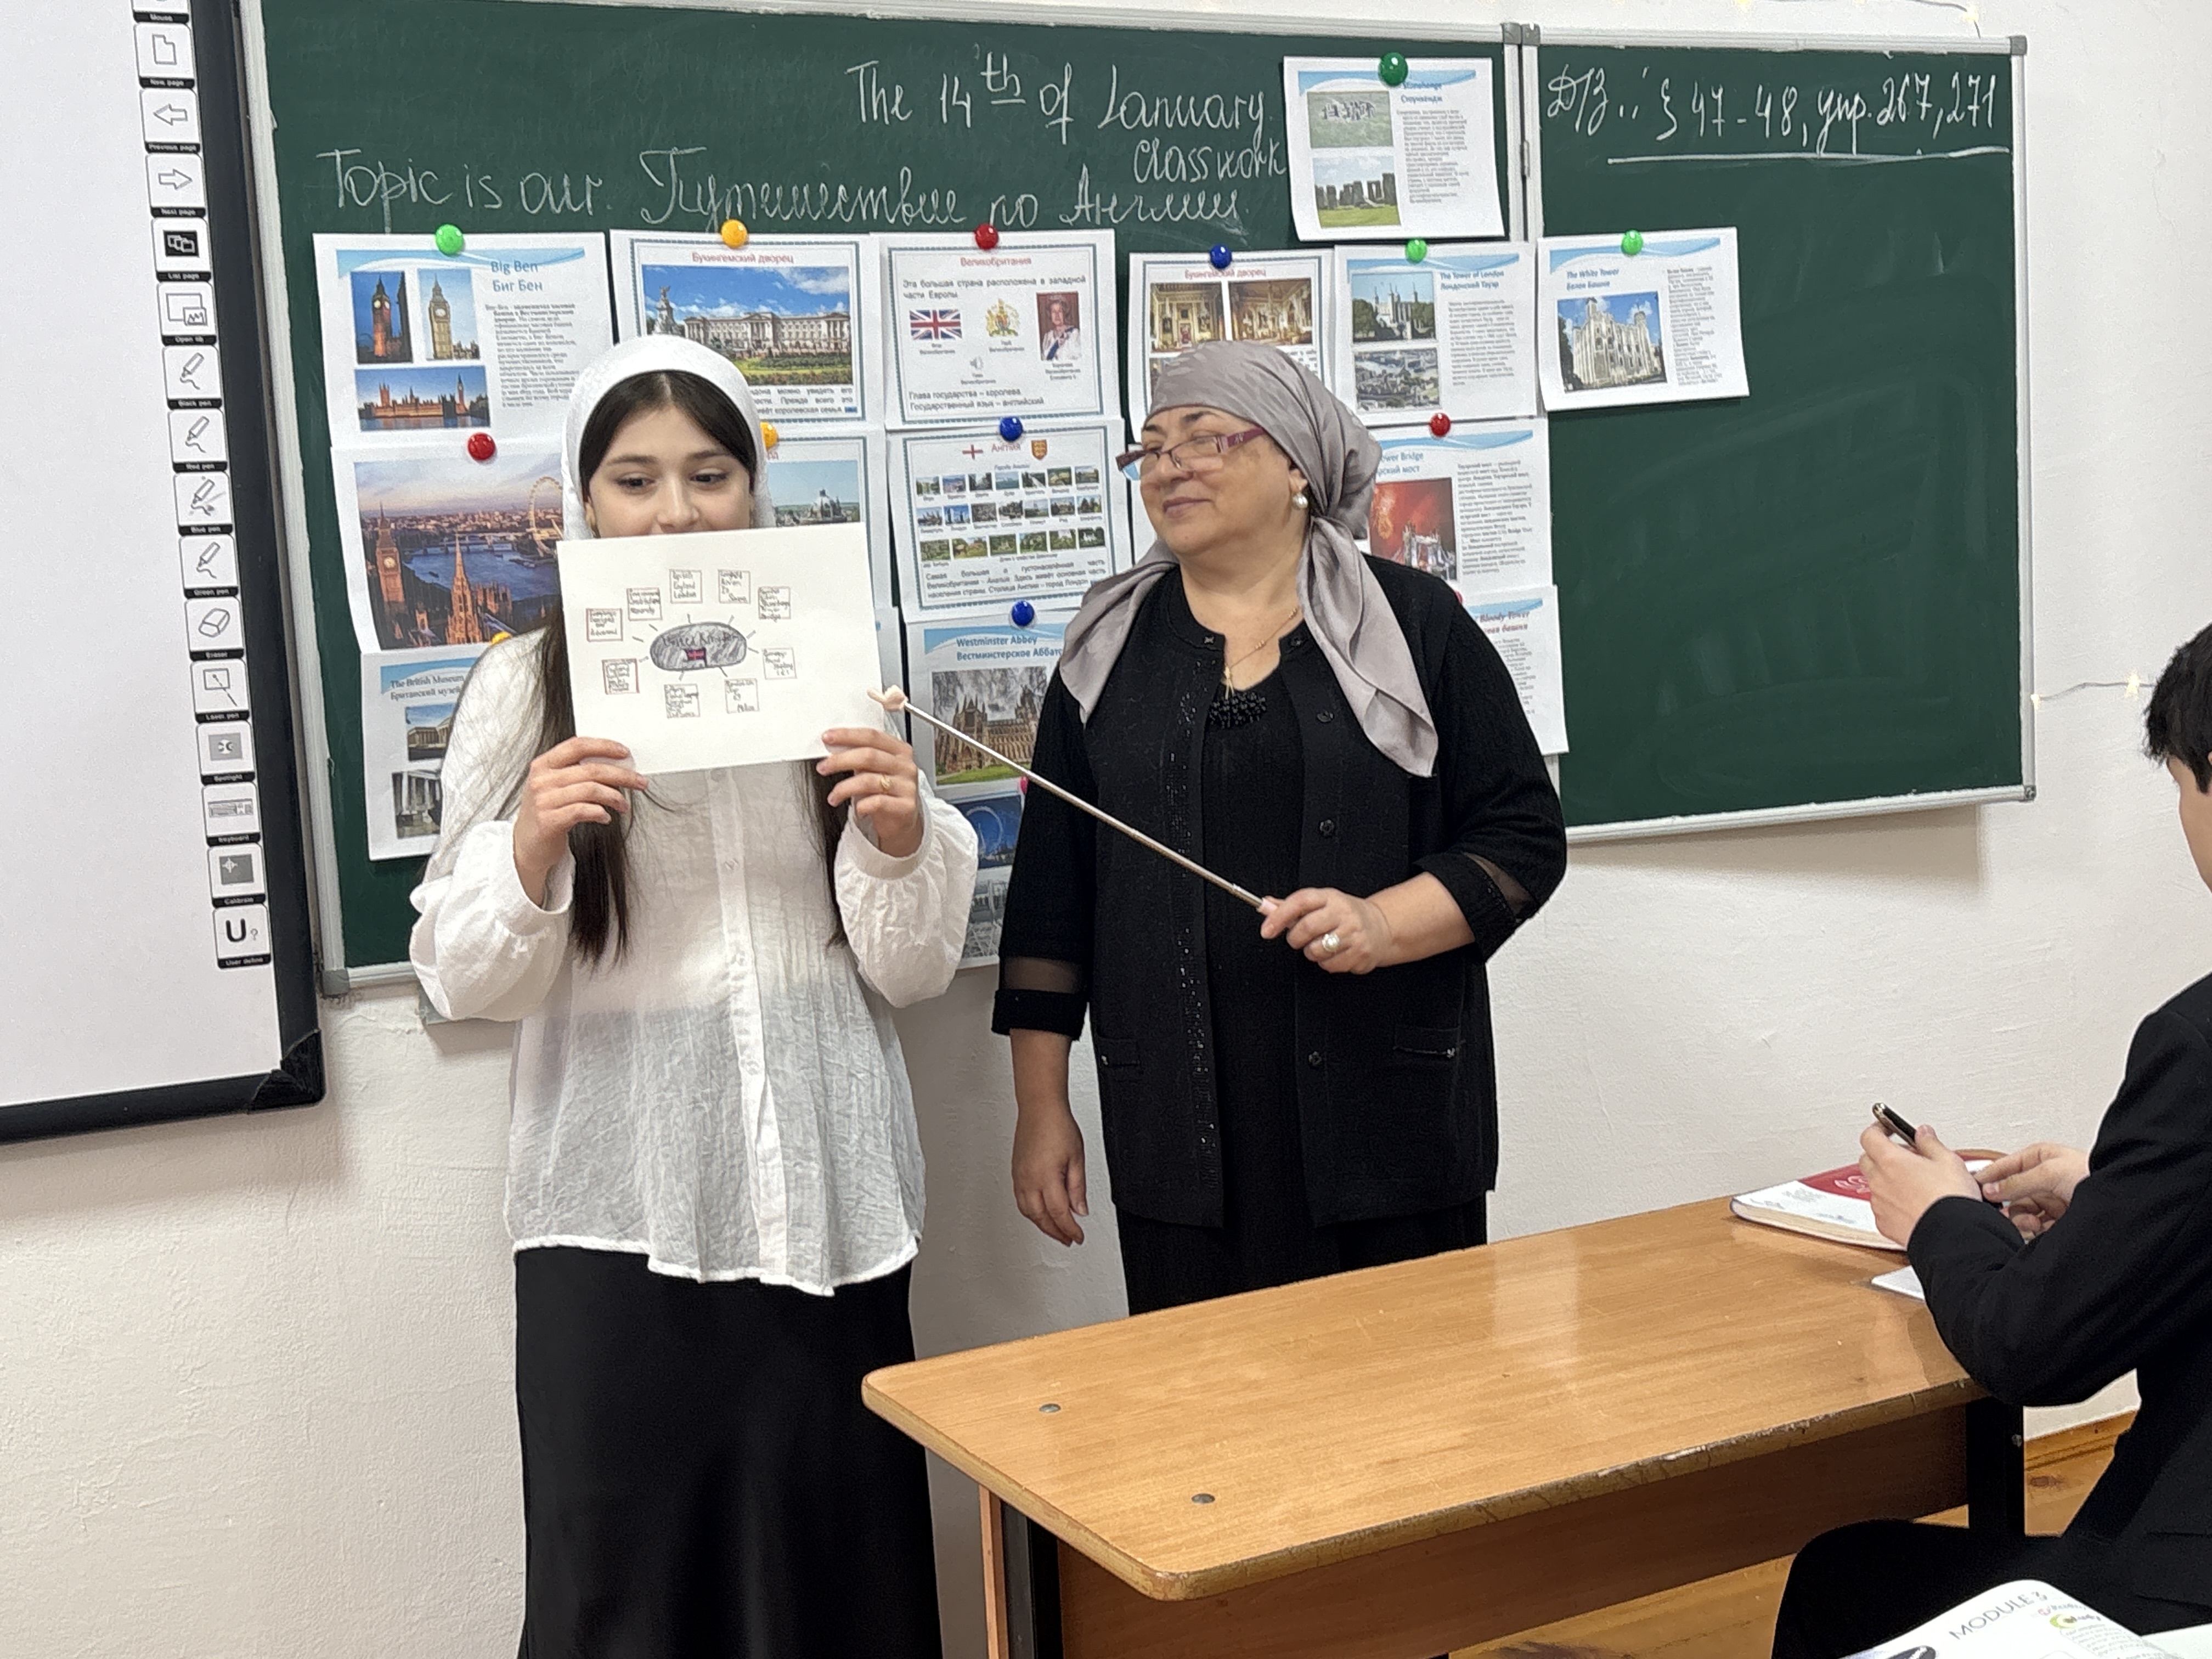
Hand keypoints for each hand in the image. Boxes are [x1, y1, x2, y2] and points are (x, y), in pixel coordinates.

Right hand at [513, 736, 647, 903]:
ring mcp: (543, 801)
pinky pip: (583, 811)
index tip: (624, 753)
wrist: (525, 846)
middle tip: (639, 781)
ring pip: (591, 790)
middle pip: (591, 769)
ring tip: (623, 805)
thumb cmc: (545, 814)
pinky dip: (600, 813)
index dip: (604, 746)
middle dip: (621, 775)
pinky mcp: (549, 821)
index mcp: (543, 765)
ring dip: (615, 797)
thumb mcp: (553, 787)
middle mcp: (541, 780)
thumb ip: (575, 773)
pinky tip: (606, 817)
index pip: (577, 746)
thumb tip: (613, 766)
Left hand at [819, 726, 921, 858]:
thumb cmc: (885, 792)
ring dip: (844, 788)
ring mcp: (907, 786)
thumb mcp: (875, 770)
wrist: (901, 821)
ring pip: (868, 781)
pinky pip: (877, 802)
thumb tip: (833, 748)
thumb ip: (860, 756)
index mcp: (899, 750)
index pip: (871, 736)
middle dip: (840, 761)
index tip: (827, 738)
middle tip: (823, 767)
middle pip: (868, 756)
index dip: (847, 735)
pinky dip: (861, 806)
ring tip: (833, 796)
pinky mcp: (906, 806)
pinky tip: (857, 809)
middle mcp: (905, 766)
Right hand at [1012, 1098, 1087, 1245]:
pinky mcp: (1015, 1173)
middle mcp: (1029, 1180)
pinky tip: (1040, 1213)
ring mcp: (1020, 1177)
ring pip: (1028, 1212)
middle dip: (1055, 1232)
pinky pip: (1020, 1201)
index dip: (1070, 1229)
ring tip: (1056, 1230)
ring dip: (1042, 1225)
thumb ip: (1078, 1188)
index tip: (1077, 1236)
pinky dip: (1031, 1212)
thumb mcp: (1077, 1158)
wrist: (1039, 1109)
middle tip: (1068, 1239)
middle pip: (1041, 1217)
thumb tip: (1080, 1210)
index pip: (1059, 1213)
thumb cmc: (1058, 1126)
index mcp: (1047, 1177)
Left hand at [1258, 887, 1395, 973]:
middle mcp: (1343, 913)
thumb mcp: (1320, 903)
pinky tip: (1334, 953)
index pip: (1300, 901)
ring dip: (1311, 952)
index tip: (1267, 930)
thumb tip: (1265, 905)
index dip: (1279, 916)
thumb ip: (1291, 906)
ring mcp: (1354, 933)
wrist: (1381, 927)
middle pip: (1307, 928)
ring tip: (1321, 945)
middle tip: (1298, 939)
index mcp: (1330, 897)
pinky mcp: (1360, 952)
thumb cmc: (1344, 915)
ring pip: (1316, 950)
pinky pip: (1329, 965)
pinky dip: (1326, 963)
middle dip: (1294, 939)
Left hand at [1858, 1121, 1983, 1246]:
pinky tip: (1913, 1205)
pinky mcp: (1884, 1224)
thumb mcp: (1949, 1161)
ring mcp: (1879, 1204)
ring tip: (1915, 1184)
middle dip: (1882, 1154)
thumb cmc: (1951, 1200)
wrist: (1953, 1236)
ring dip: (1888, 1180)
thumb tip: (1923, 1133)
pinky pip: (1882, 1208)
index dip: (1878, 1129)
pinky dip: (1892, 1203)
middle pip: (1868, 1159)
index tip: (1889, 1128)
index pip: (1870, 1136)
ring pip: (1875, 1185)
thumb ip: (1930, 1143)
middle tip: (1906, 1156)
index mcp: (1891, 1160)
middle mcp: (1879, 1181)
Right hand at [1977, 1142, 2090, 1238]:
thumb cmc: (2096, 1176)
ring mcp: (2051, 1199)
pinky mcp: (2058, 1220)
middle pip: (2011, 1192)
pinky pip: (2035, 1226)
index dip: (1989, 1175)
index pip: (2005, 1165)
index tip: (1973, 1187)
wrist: (2126, 1201)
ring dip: (2023, 1219)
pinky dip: (2034, 1230)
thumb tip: (1989, 1188)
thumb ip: (2015, 1181)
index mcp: (2040, 1158)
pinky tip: (2041, 1229)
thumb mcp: (2050, 1172)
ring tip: (2033, 1223)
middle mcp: (2044, 1178)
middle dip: (2009, 1204)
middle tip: (2008, 1211)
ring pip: (2021, 1211)